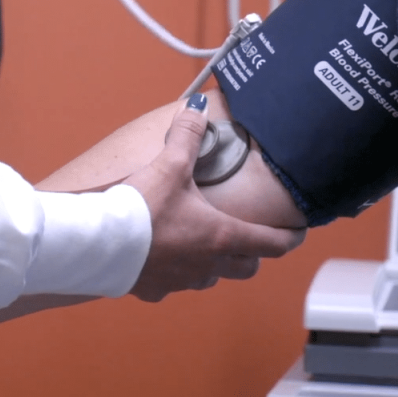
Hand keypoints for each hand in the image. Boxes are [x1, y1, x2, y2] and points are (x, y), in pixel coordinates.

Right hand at [123, 98, 304, 301]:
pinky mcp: (154, 289)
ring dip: (214, 265)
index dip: (291, 236)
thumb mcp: (168, 166)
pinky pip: (172, 286)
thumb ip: (187, 136)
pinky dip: (173, 274)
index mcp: (221, 236)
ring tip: (203, 246)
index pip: (272, 243)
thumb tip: (198, 107)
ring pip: (211, 279)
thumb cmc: (140, 210)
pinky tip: (160, 259)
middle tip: (249, 236)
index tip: (298, 231)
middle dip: (252, 253)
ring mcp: (181, 281)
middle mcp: (207, 264)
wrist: (99, 244)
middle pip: (246, 267)